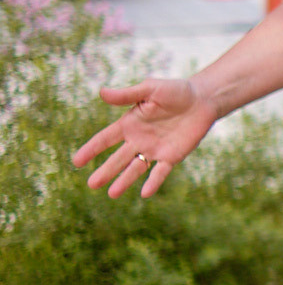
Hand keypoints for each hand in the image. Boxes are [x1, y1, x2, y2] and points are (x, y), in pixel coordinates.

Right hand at [73, 77, 220, 197]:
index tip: (76, 162)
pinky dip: (153, 182)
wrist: (203, 100)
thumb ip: (127, 95)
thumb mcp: (150, 89)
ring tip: (112, 194)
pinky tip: (145, 193)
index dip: (91, 149)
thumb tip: (101, 92)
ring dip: (124, 181)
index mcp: (129, 124)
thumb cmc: (175, 91)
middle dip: (105, 171)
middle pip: (118, 159)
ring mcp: (155, 149)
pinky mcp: (172, 156)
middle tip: (91, 185)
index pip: (105, 139)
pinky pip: (161, 172)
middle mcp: (139, 140)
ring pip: (136, 168)